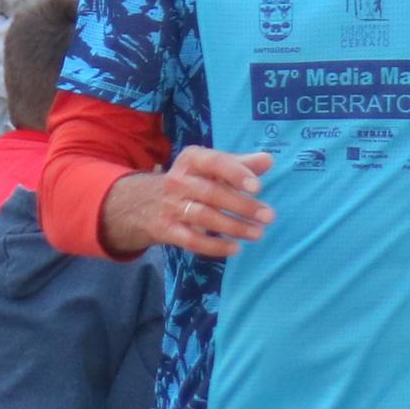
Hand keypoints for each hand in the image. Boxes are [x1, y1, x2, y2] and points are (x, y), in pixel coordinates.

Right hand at [100, 145, 271, 257]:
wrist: (140, 203)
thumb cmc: (189, 181)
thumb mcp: (209, 167)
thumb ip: (239, 164)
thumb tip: (268, 160)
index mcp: (192, 160)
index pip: (215, 162)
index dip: (236, 174)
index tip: (258, 187)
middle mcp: (178, 180)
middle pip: (212, 193)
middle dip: (242, 205)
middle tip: (269, 216)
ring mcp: (170, 206)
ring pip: (204, 217)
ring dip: (233, 226)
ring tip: (257, 233)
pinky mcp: (166, 229)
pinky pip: (191, 240)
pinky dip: (214, 246)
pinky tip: (235, 248)